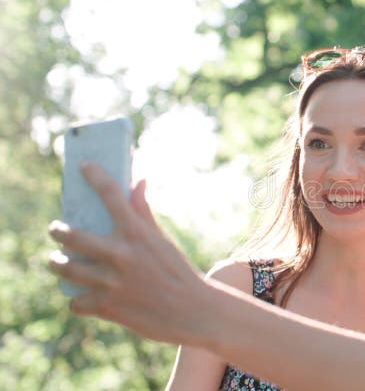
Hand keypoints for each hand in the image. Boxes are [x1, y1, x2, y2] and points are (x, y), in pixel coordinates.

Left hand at [49, 162, 208, 345]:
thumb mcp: (162, 241)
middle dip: (57, 230)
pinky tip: (82, 298)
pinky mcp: (107, 307)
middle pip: (70, 234)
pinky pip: (76, 302)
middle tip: (56, 229)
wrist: (194, 311)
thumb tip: (138, 182)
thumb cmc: (178, 272)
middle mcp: (121, 254)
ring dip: (57, 264)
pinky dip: (78, 301)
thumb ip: (143, 213)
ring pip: (64, 268)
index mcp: (137, 233)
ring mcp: (111, 282)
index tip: (83, 166)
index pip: (110, 194)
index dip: (94, 175)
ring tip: (58, 261)